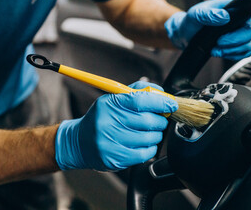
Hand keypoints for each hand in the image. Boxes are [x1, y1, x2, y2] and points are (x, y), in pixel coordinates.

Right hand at [55, 81, 177, 170]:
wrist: (79, 142)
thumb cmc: (102, 118)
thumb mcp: (113, 100)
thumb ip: (136, 92)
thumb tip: (161, 92)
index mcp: (109, 103)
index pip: (140, 99)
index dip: (161, 101)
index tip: (171, 104)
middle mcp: (107, 122)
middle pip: (147, 120)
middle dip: (160, 120)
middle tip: (160, 120)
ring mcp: (110, 142)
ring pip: (149, 138)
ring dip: (156, 135)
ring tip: (150, 132)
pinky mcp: (114, 158)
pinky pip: (144, 153)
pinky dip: (151, 148)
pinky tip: (145, 144)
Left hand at [164, 0, 250, 60]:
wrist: (185, 35)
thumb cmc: (191, 21)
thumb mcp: (196, 15)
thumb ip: (208, 14)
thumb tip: (223, 16)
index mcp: (233, 8)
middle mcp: (240, 20)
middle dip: (234, 41)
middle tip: (218, 42)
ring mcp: (238, 34)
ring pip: (248, 46)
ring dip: (231, 51)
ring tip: (215, 49)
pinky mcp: (235, 46)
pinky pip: (243, 54)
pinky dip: (231, 56)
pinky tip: (218, 52)